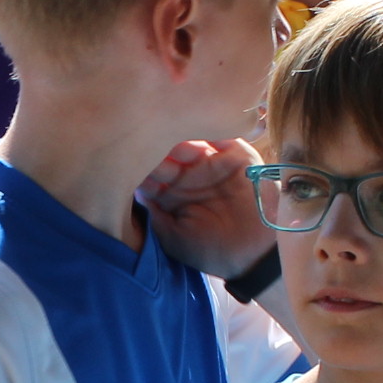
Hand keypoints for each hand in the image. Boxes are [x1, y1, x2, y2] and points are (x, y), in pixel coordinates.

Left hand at [141, 137, 269, 280]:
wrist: (253, 254)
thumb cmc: (210, 249)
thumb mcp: (173, 237)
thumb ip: (154, 214)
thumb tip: (137, 190)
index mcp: (173, 192)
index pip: (151, 171)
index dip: (140, 165)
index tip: (129, 161)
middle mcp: (190, 175)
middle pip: (167, 151)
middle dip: (158, 147)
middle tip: (150, 144)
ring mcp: (212, 163)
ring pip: (191, 139)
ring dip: (179, 139)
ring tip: (173, 143)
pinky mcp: (237, 155)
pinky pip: (222, 134)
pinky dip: (211, 129)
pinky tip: (196, 131)